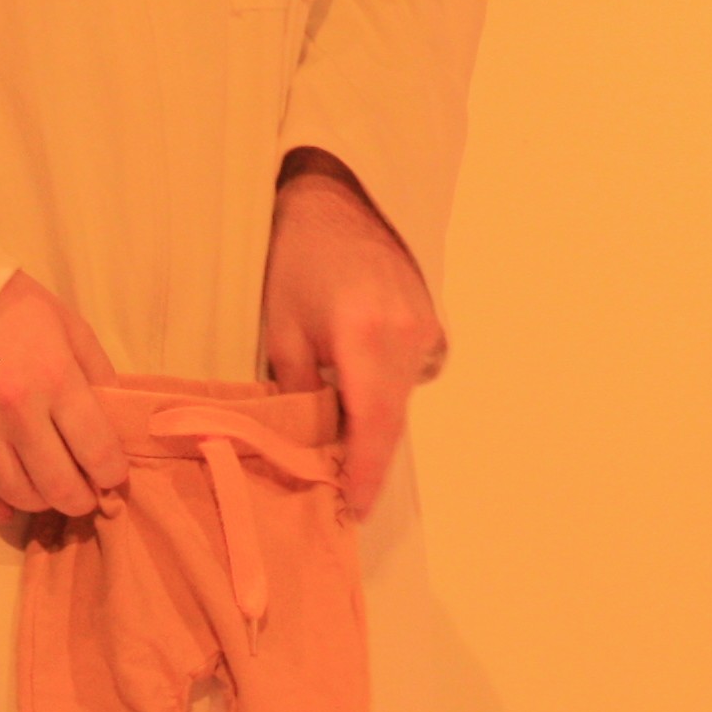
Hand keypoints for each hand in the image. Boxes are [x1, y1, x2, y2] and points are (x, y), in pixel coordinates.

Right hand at [0, 274, 130, 525]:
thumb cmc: (16, 310)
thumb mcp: (71, 328)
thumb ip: (98, 375)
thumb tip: (116, 424)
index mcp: (55, 377)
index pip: (97, 449)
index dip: (112, 473)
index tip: (113, 476)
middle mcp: (16, 408)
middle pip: (58, 483)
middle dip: (81, 499)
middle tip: (86, 494)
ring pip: (17, 493)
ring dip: (42, 503)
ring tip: (51, 492)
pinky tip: (10, 508)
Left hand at [260, 150, 447, 520]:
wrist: (336, 201)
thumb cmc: (297, 260)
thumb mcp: (281, 329)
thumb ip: (297, 389)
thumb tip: (305, 442)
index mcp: (365, 336)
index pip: (371, 424)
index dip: (364, 474)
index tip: (353, 510)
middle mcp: (406, 335)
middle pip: (391, 420)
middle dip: (368, 459)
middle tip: (344, 495)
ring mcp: (425, 328)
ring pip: (401, 399)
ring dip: (374, 423)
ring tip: (341, 440)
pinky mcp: (430, 322)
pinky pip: (411, 374)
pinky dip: (387, 390)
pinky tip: (358, 383)